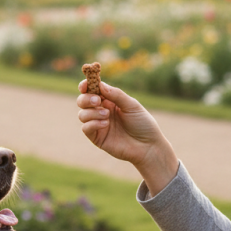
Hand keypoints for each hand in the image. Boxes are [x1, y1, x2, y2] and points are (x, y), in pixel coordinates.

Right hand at [76, 80, 178, 194]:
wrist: (148, 146)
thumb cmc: (143, 124)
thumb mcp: (132, 105)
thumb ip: (116, 95)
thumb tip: (100, 85)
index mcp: (110, 100)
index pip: (92, 90)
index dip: (86, 85)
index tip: (84, 85)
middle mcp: (101, 111)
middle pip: (83, 101)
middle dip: (86, 99)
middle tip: (97, 101)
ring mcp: (98, 125)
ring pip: (82, 114)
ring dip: (92, 112)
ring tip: (107, 115)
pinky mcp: (97, 138)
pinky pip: (86, 128)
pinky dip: (93, 124)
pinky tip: (105, 124)